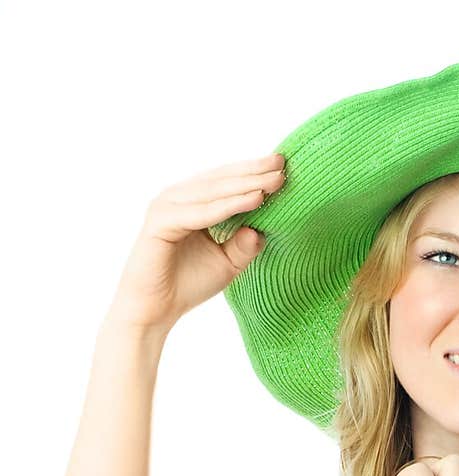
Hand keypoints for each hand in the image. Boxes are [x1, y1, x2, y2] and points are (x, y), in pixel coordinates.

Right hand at [104, 152, 286, 334]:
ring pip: (215, 192)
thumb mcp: (227, 264)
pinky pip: (203, 213)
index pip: (226, 181)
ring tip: (275, 179)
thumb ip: (245, 246)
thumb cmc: (187, 285)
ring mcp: (167, 206)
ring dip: (247, 184)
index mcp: (191, 201)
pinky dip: (230, 206)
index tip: (284, 167)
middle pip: (222, 179)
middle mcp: (178, 197)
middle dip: (254, 171)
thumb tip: (262, 230)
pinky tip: (255, 199)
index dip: (254, 173)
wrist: (155, 310)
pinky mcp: (162, 221)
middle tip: (283, 163)